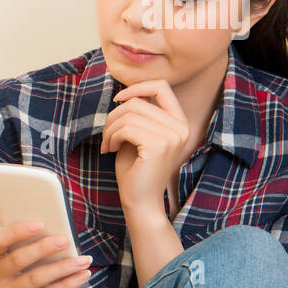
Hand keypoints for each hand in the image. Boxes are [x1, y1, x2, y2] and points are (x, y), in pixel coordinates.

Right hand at [0, 221, 92, 287]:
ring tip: (83, 260)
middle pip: (17, 259)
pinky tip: (83, 274)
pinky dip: (69, 283)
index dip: (17, 232)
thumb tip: (57, 231)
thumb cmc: (32, 275)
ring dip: (63, 267)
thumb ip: (33, 244)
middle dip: (44, 248)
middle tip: (66, 240)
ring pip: (35, 278)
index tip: (41, 223)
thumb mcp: (29, 259)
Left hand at [100, 79, 191, 215]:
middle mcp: (181, 127)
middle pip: (138, 101)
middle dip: (114, 115)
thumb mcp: (138, 135)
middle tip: (106, 135)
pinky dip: (112, 137)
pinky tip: (110, 150)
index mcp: (179, 122)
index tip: (118, 99)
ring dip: (110, 129)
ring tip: (108, 144)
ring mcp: (172, 136)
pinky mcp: (159, 146)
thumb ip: (138, 114)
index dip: (136, 87)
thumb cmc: (136, 169)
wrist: (140, 201)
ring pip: (129, 115)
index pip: (162, 86)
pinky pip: (126, 128)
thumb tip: (126, 92)